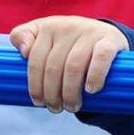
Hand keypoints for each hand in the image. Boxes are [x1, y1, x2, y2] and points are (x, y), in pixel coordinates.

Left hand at [9, 16, 127, 113]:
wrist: (108, 34)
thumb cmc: (70, 42)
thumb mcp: (44, 34)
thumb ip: (23, 36)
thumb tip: (24, 51)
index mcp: (49, 26)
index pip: (36, 60)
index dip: (35, 85)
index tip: (38, 102)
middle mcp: (69, 26)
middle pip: (53, 66)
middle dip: (52, 93)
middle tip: (56, 109)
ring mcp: (90, 32)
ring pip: (74, 66)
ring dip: (70, 92)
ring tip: (72, 107)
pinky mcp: (110, 40)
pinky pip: (100, 58)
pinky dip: (94, 76)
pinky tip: (91, 90)